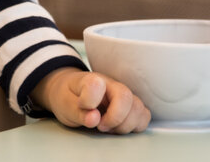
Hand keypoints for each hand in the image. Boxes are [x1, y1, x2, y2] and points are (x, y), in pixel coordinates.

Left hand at [31, 68, 150, 133]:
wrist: (72, 93)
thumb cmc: (69, 97)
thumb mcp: (64, 105)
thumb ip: (78, 112)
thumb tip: (94, 119)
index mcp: (91, 80)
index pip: (97, 84)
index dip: (90, 101)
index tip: (83, 109)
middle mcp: (111, 85)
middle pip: (126, 97)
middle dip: (114, 119)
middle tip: (100, 126)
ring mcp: (123, 94)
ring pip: (139, 108)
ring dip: (125, 125)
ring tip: (109, 128)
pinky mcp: (131, 105)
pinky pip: (144, 115)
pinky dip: (136, 125)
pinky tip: (120, 127)